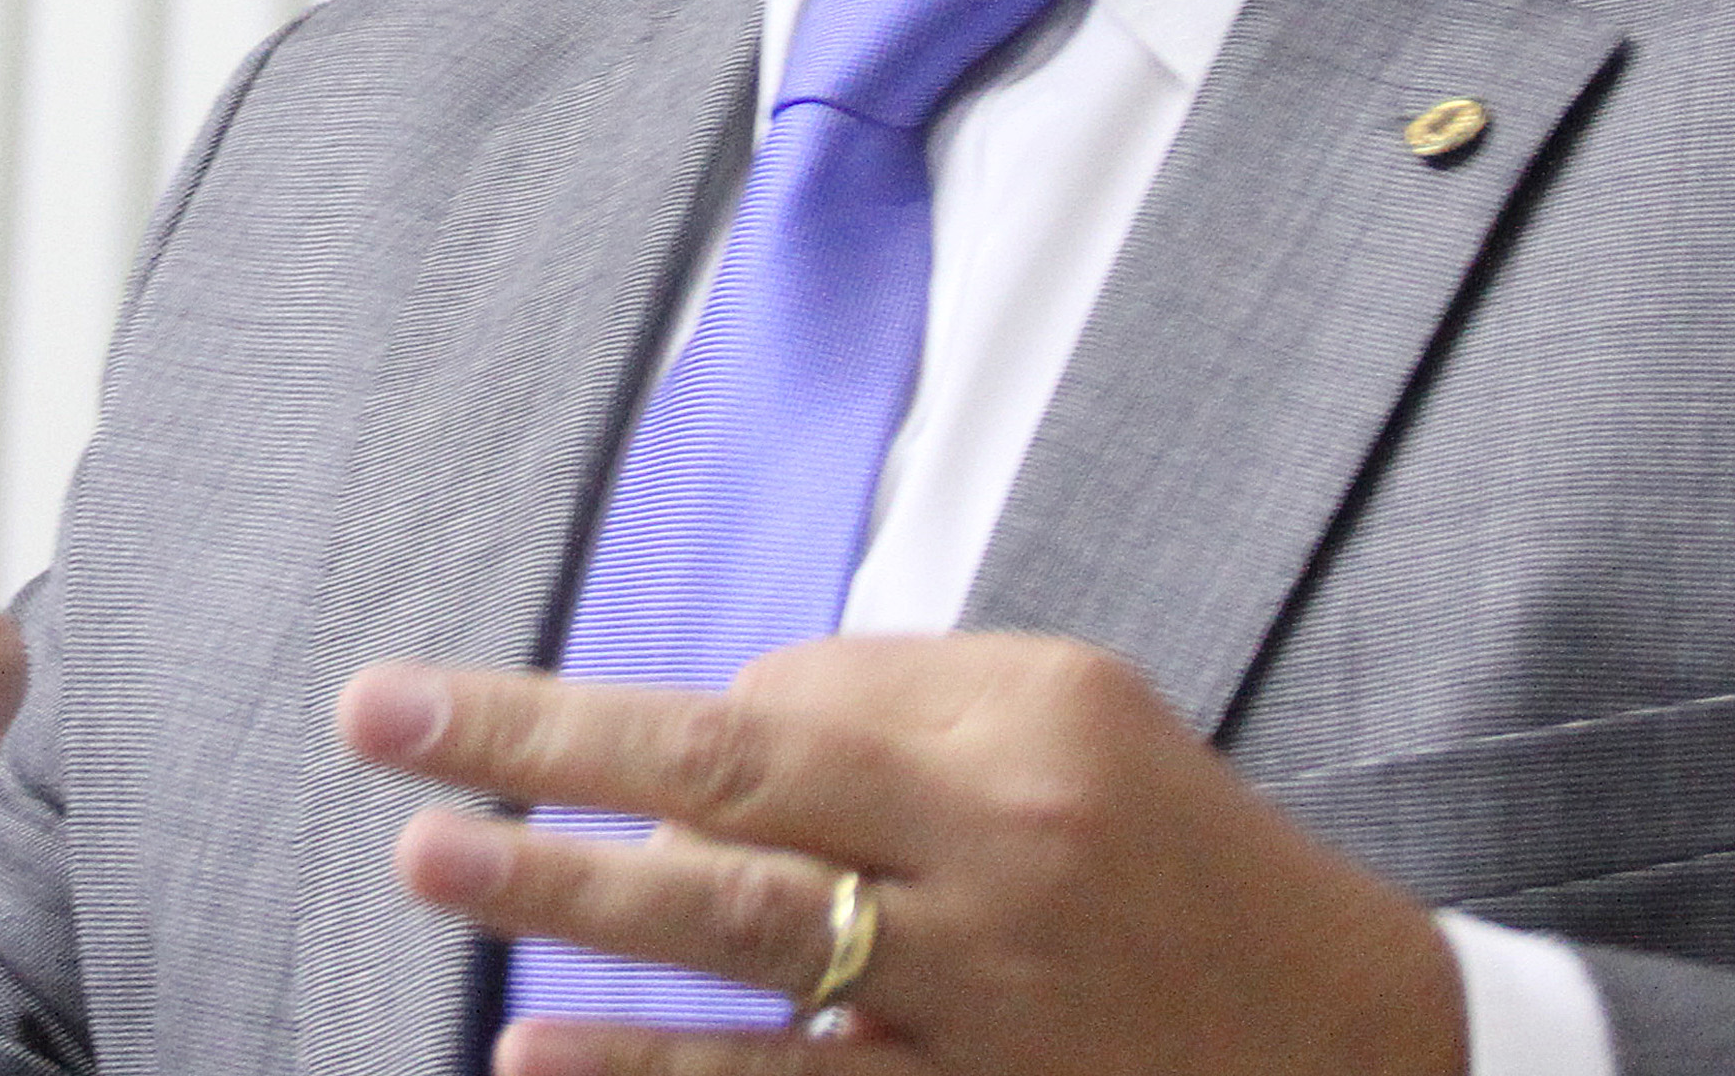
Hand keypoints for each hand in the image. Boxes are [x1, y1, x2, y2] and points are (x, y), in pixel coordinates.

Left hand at [340, 633, 1463, 1075]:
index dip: (640, 720)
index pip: (783, 705)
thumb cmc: (1179, 851)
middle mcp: (995, 859)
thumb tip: (715, 714)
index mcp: (1015, 739)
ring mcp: (983, 1003)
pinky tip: (539, 1054)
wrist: (1352, 1037)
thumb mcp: (1076, 713)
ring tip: (427, 863)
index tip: (490, 716)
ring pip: (750, 944)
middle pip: (737, 784)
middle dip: (544, 748)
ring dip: (571, 902)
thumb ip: (900, 695)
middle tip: (382, 720)